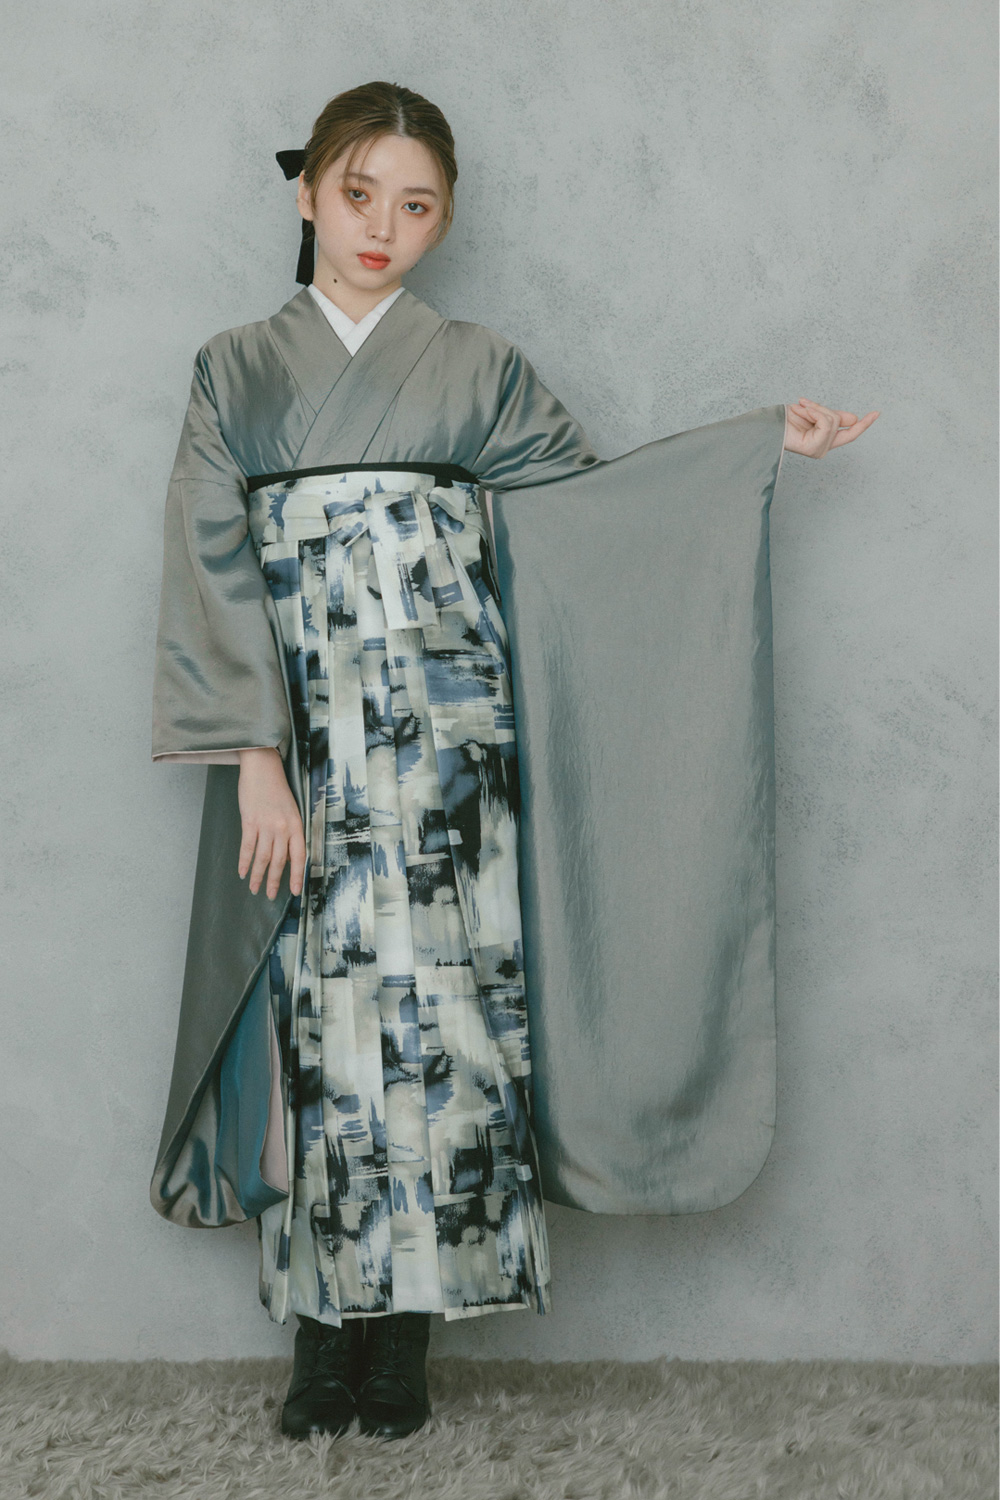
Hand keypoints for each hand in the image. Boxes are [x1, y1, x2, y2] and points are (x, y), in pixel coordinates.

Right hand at [237, 748, 305, 899]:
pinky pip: (247, 847)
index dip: (297, 876)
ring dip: (258, 876)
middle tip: (271, 896)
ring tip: (254, 889)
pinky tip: (242, 872)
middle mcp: (282, 827)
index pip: (300, 856)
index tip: (295, 891)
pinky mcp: (249, 821)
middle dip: (275, 881)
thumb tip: (286, 855)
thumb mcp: (292, 810)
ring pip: (263, 858)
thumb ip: (290, 832)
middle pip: (280, 861)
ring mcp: (265, 825)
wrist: (263, 767)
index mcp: (296, 824)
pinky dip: (244, 862)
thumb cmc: (277, 788)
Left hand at [784, 398, 879, 457]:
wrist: (770, 423)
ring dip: (815, 409)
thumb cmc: (788, 419)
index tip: (877, 412)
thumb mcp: (815, 413)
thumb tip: (854, 419)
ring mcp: (820, 451)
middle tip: (804, 404)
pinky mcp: (815, 449)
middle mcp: (824, 448)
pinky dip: (814, 413)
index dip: (864, 423)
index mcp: (825, 441)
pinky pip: (826, 423)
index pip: (850, 433)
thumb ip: (833, 416)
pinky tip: (801, 412)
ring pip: (833, 420)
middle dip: (823, 409)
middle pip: (841, 422)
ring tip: (799, 409)